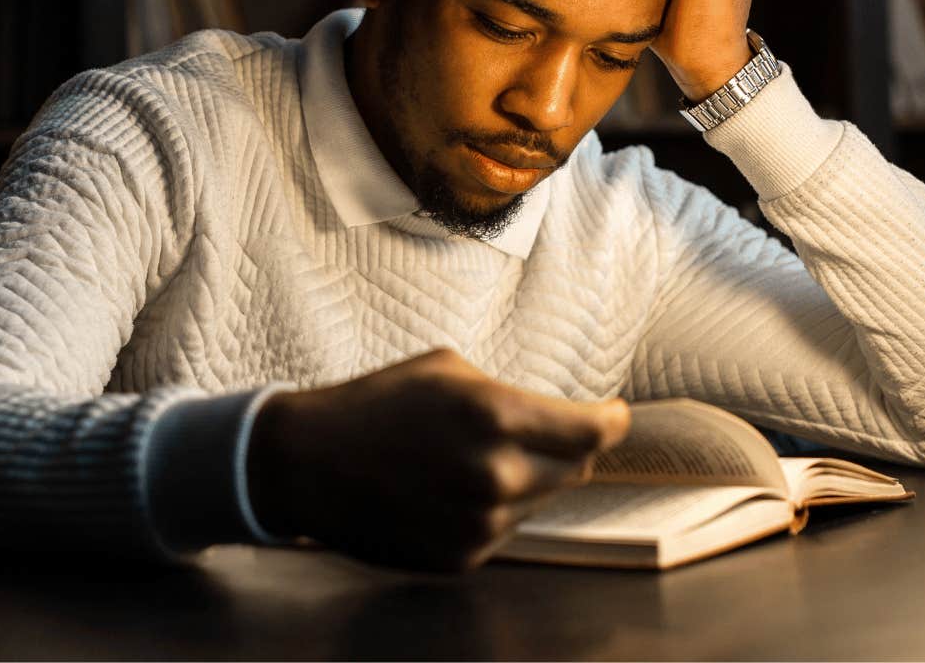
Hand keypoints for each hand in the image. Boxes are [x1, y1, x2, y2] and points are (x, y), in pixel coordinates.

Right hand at [246, 348, 629, 571]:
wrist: (308, 464)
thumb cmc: (376, 404)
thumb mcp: (447, 369)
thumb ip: (511, 392)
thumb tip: (560, 415)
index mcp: (497, 415)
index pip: (592, 430)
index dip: (614, 421)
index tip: (617, 415)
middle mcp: (496, 474)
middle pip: (577, 469)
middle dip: (567, 447)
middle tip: (537, 431)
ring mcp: (481, 522)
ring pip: (543, 500)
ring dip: (529, 478)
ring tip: (476, 457)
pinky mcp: (463, 555)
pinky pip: (507, 529)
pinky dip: (496, 508)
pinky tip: (453, 488)